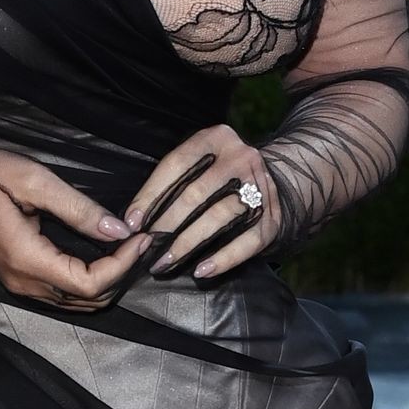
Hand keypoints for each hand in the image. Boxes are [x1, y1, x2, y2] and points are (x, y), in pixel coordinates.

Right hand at [0, 144, 152, 312]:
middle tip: (142, 241)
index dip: (123, 265)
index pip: (90, 283)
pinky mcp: (18, 279)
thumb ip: (78, 209)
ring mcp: (19, 285)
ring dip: (109, 280)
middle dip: (122, 274)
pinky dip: (91, 281)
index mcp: (27, 259)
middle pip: (88, 300)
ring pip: (78, 302)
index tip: (141, 236)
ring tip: (129, 247)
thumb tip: (119, 231)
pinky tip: (104, 254)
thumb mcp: (33, 181)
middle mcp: (24, 283)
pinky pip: (64, 293)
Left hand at [122, 124, 281, 281]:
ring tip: (166, 262)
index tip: (133, 221)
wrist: (275, 183)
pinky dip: (222, 259)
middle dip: (166, 224)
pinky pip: (245, 242)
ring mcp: (260, 187)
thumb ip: (172, 179)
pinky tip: (201, 271)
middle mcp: (241, 158)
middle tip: (146, 247)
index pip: (176, 164)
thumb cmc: (222, 176)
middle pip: (196, 194)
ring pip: (218, 218)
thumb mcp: (201, 161)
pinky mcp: (272, 218)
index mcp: (217, 138)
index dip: (151, 194)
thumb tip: (134, 217)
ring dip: (187, 244)